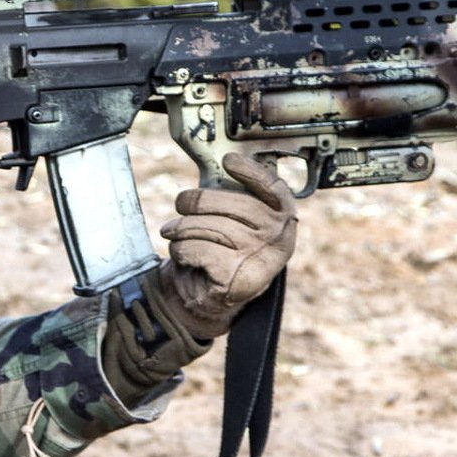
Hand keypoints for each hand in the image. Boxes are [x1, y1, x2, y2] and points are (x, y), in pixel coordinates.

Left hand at [159, 152, 297, 337]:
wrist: (211, 296)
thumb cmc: (222, 249)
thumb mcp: (233, 219)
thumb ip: (232, 194)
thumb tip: (216, 163)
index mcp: (282, 218)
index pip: (274, 188)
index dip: (252, 172)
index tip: (229, 160)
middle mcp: (278, 239)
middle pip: (235, 204)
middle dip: (198, 200)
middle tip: (181, 202)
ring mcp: (260, 260)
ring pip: (210, 227)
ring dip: (182, 228)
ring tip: (174, 231)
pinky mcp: (236, 278)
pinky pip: (197, 249)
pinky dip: (181, 250)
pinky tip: (184, 254)